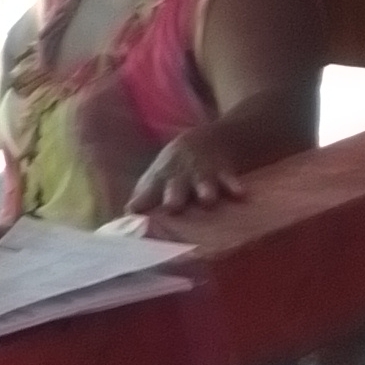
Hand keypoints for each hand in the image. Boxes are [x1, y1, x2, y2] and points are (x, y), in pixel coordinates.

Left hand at [127, 127, 247, 214]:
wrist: (205, 141)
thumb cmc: (174, 172)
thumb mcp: (155, 181)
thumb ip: (142, 201)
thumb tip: (123, 223)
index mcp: (158, 183)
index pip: (145, 196)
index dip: (140, 206)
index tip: (134, 218)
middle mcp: (178, 179)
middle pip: (174, 189)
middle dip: (174, 198)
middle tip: (172, 207)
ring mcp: (201, 174)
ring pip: (203, 183)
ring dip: (205, 190)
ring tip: (208, 199)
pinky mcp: (222, 171)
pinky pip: (229, 178)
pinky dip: (234, 185)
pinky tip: (240, 193)